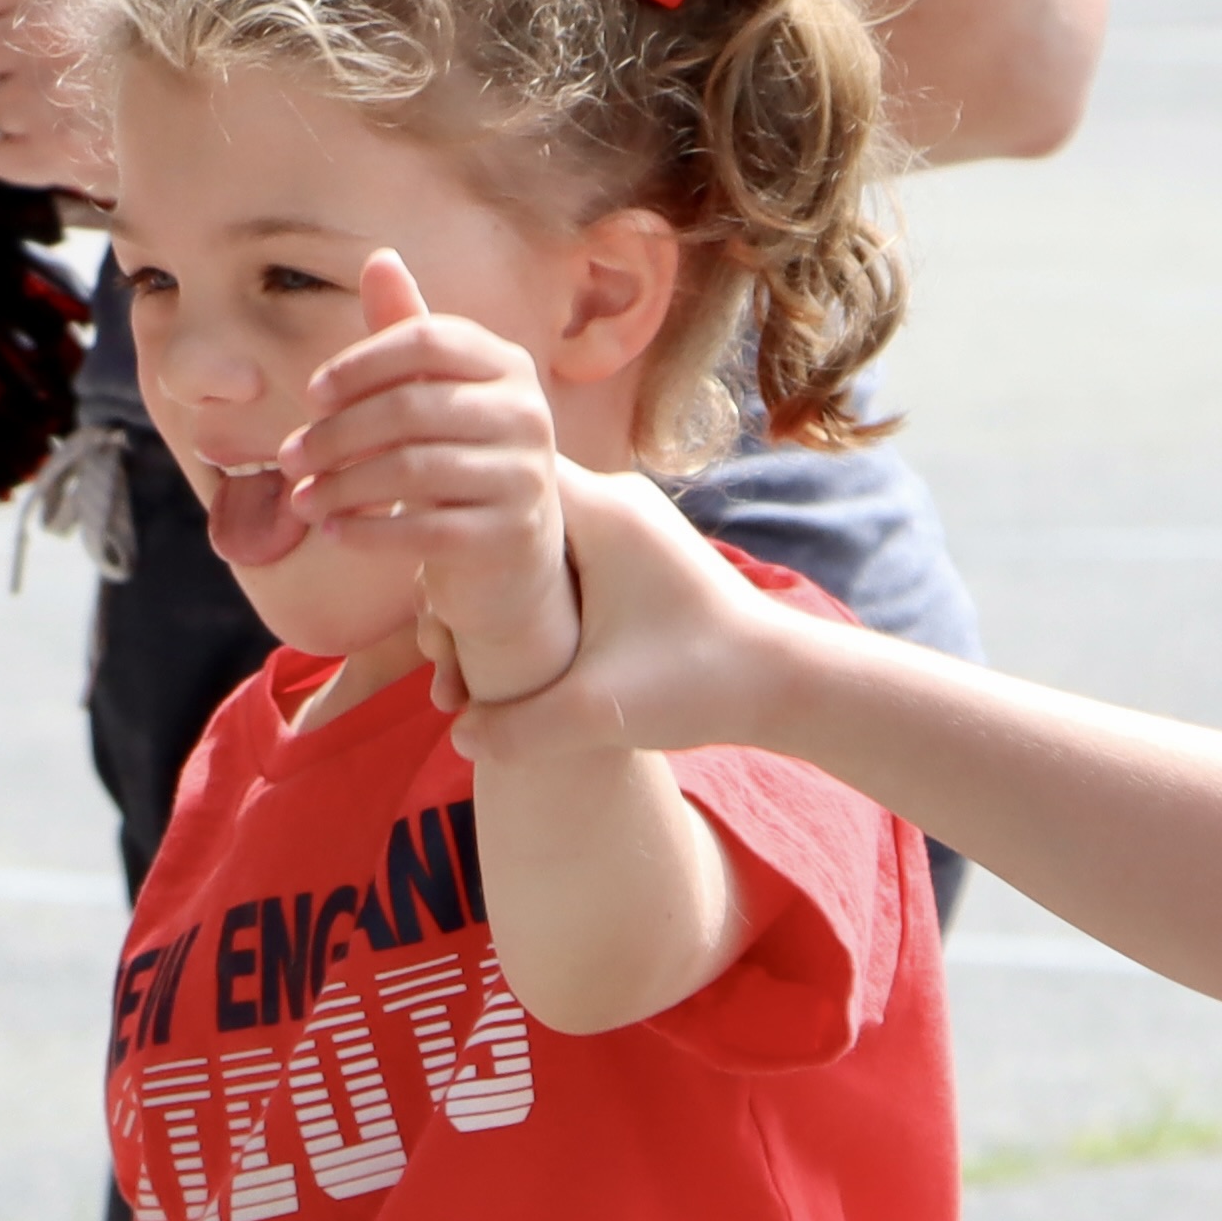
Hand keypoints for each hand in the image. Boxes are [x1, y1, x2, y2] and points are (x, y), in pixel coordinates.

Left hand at [277, 253, 576, 710]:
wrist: (514, 556)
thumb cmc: (459, 457)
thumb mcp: (435, 393)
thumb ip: (405, 332)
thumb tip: (379, 257)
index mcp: (506, 364)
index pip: (425, 339)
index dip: (360, 363)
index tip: (312, 395)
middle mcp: (526, 413)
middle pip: (409, 407)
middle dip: (336, 434)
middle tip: (289, 457)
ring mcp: (525, 476)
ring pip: (412, 471)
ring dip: (341, 487)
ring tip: (302, 500)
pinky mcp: (511, 536)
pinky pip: (426, 530)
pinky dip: (369, 531)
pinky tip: (334, 532)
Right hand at [451, 456, 810, 772]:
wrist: (786, 682)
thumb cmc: (705, 682)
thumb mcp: (604, 712)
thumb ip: (523, 726)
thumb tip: (458, 739)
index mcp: (603, 511)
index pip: (492, 482)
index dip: (447, 533)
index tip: (435, 602)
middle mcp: (613, 500)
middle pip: (500, 516)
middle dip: (458, 585)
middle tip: (440, 654)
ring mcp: (624, 523)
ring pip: (525, 543)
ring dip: (488, 600)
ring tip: (463, 672)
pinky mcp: (632, 554)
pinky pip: (555, 560)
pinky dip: (524, 602)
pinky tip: (505, 661)